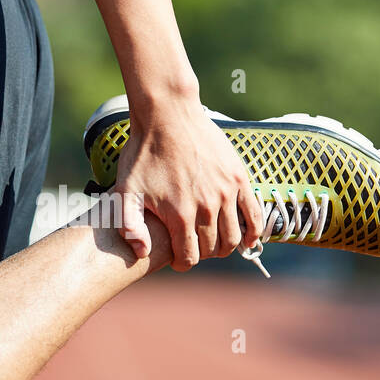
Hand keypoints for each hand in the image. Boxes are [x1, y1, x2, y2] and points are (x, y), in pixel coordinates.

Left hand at [114, 99, 262, 270]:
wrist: (167, 115)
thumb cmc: (143, 153)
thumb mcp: (126, 191)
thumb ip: (130, 226)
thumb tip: (142, 253)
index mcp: (180, 215)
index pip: (190, 257)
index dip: (182, 263)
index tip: (177, 259)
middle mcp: (207, 208)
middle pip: (212, 249)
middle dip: (202, 253)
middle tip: (193, 246)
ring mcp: (226, 193)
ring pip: (233, 237)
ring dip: (225, 246)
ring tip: (213, 242)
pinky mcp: (239, 179)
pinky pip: (253, 215)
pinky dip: (253, 232)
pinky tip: (248, 239)